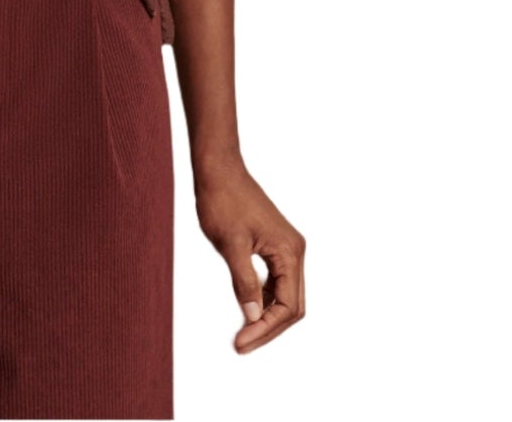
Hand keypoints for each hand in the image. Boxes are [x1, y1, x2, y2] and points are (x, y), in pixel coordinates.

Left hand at [194, 157, 305, 352]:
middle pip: (291, 305)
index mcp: (289, 252)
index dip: (265, 329)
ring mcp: (286, 247)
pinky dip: (263, 300)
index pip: (287, 306)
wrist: (217, 168)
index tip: (241, 342)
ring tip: (242, 334)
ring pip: (285, 296)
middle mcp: (294, 251)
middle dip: (267, 328)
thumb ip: (244, 282)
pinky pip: (275, 282)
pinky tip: (246, 310)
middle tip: (241, 344)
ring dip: (266, 316)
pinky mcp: (274, 244)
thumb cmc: (222, 200)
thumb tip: (252, 318)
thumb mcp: (230, 245)